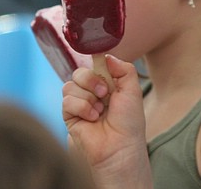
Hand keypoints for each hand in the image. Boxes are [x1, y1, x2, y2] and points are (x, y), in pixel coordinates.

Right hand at [62, 55, 151, 188]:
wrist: (120, 146)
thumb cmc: (129, 121)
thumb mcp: (133, 89)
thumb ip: (123, 68)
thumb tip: (105, 55)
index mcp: (107, 83)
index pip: (94, 64)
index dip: (97, 64)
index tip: (103, 67)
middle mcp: (91, 92)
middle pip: (79, 71)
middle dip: (92, 80)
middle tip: (105, 93)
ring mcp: (80, 103)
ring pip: (70, 84)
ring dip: (88, 96)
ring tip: (100, 110)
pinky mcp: (69, 116)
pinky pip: (67, 100)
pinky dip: (82, 107)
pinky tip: (92, 118)